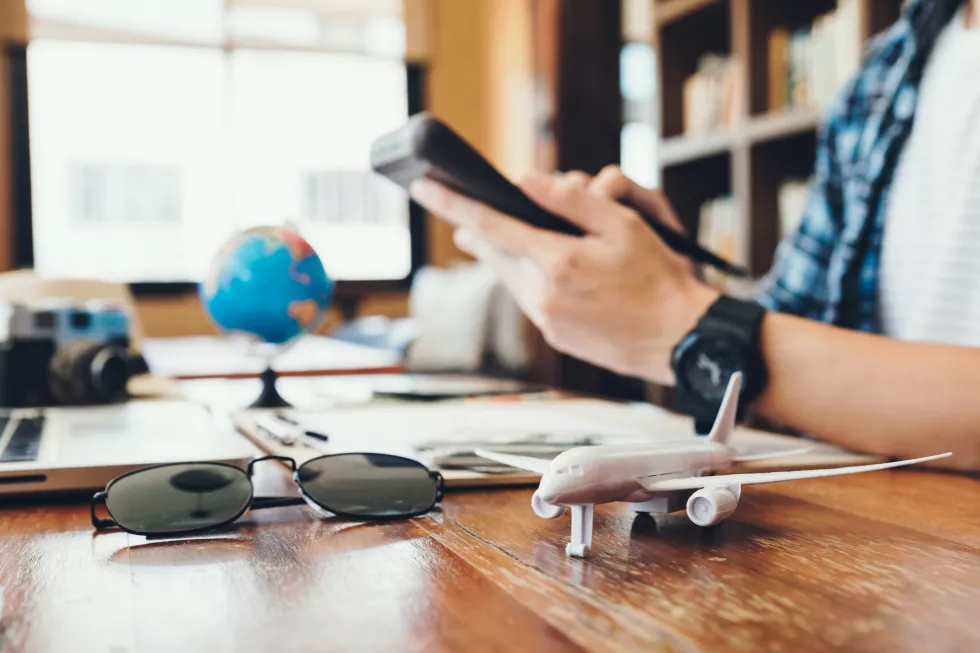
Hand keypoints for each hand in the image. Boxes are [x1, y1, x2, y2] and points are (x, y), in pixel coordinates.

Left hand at [410, 170, 718, 384]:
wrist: (679, 340)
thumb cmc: (659, 277)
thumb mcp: (624, 224)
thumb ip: (571, 201)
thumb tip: (525, 181)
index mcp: (557, 262)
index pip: (491, 225)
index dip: (453, 204)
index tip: (422, 187)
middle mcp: (543, 295)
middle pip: (494, 253)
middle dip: (478, 230)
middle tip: (461, 213)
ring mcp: (547, 320)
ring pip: (509, 277)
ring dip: (505, 254)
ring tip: (499, 237)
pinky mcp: (555, 337)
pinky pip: (528, 298)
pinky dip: (527, 278)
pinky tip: (540, 269)